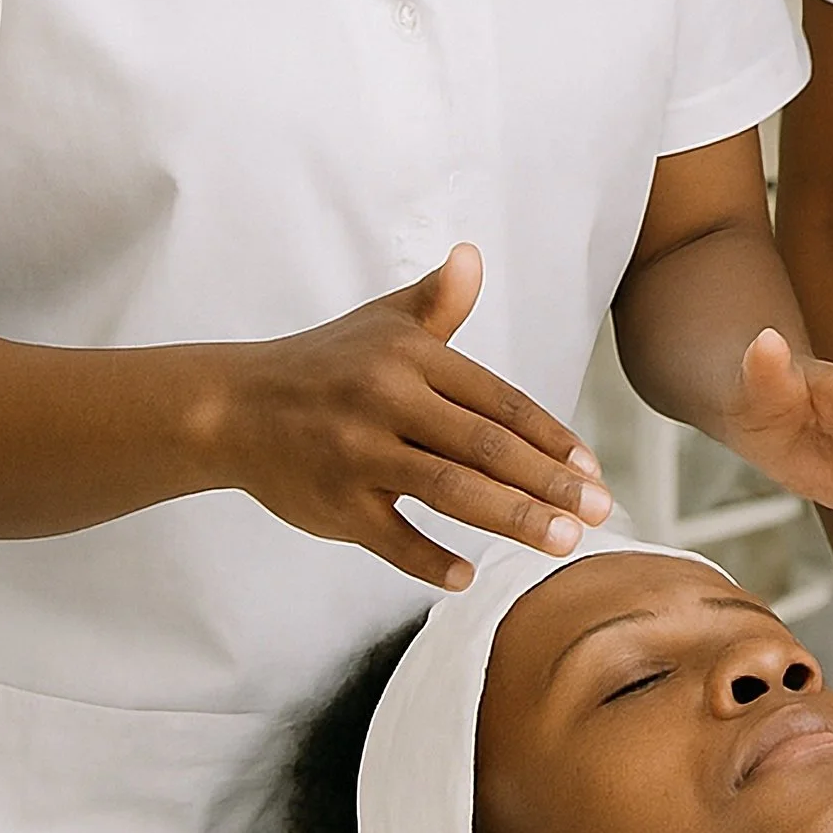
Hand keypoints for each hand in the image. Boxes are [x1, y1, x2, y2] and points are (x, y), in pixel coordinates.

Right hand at [208, 245, 610, 588]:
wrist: (231, 407)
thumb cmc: (326, 364)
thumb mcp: (382, 323)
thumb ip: (438, 300)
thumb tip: (473, 256)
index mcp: (413, 360)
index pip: (499, 401)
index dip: (550, 435)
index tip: (593, 466)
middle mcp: (389, 402)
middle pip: (486, 446)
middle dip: (549, 482)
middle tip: (601, 511)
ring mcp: (360, 455)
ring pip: (449, 489)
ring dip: (512, 518)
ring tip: (564, 541)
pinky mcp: (332, 503)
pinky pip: (389, 537)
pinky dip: (427, 560)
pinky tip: (468, 576)